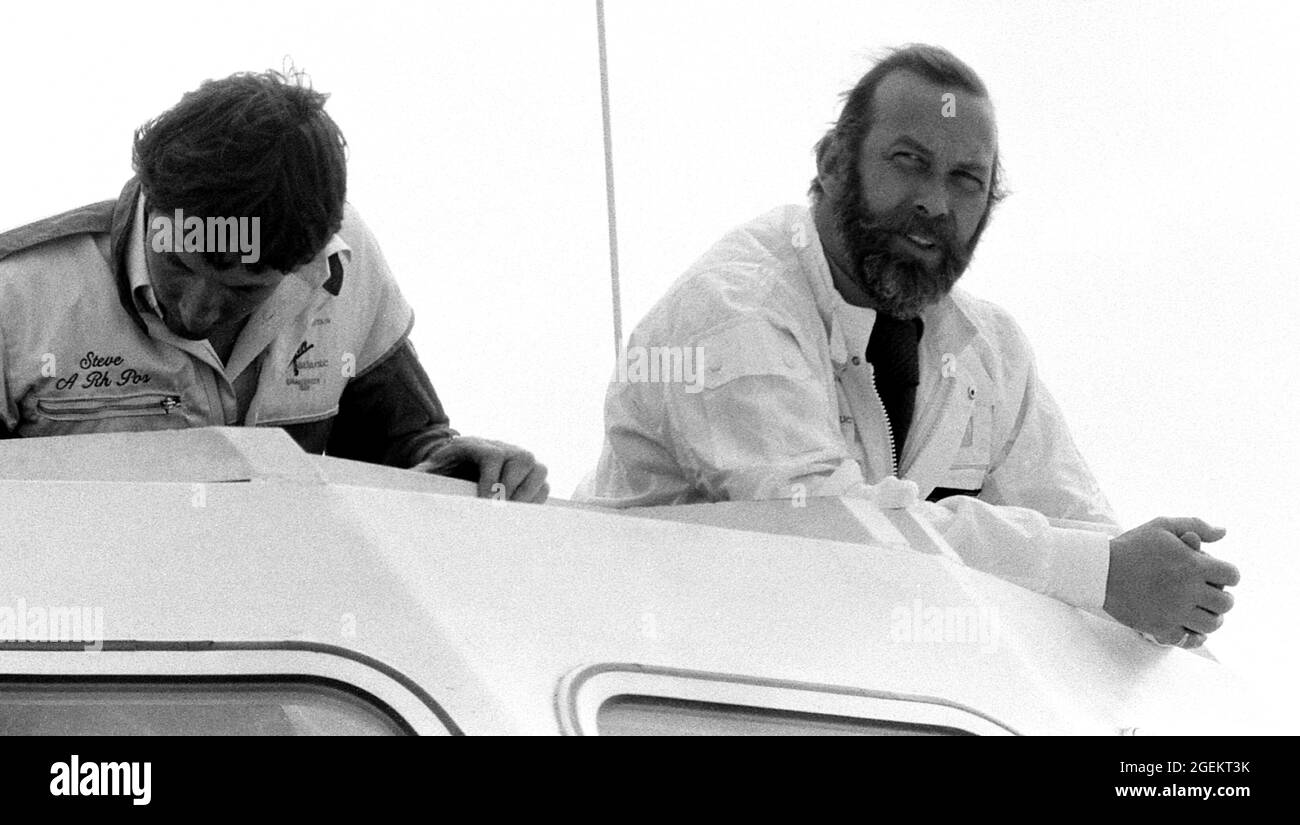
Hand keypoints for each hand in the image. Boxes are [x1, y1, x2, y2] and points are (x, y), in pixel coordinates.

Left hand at [412, 436, 548, 502]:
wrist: (456, 464)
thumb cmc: (443, 469)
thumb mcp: (430, 470)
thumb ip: (422, 476)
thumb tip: (410, 484)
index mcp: (476, 444)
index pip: (493, 455)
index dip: (492, 480)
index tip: (486, 503)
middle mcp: (502, 447)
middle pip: (522, 458)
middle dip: (513, 488)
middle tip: (501, 510)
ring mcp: (518, 458)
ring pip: (538, 468)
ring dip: (528, 493)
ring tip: (513, 513)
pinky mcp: (529, 473)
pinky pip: (543, 482)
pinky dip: (536, 498)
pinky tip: (521, 513)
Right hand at [1103, 517, 1238, 647]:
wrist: (1099, 570)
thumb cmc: (1131, 546)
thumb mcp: (1162, 526)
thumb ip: (1196, 525)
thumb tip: (1224, 532)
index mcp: (1193, 565)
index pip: (1232, 575)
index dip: (1227, 574)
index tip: (1216, 575)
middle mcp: (1188, 590)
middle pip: (1226, 603)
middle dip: (1221, 597)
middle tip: (1208, 594)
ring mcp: (1174, 612)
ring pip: (1212, 624)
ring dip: (1211, 618)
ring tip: (1200, 611)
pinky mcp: (1160, 627)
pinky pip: (1189, 640)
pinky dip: (1193, 636)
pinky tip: (1188, 626)